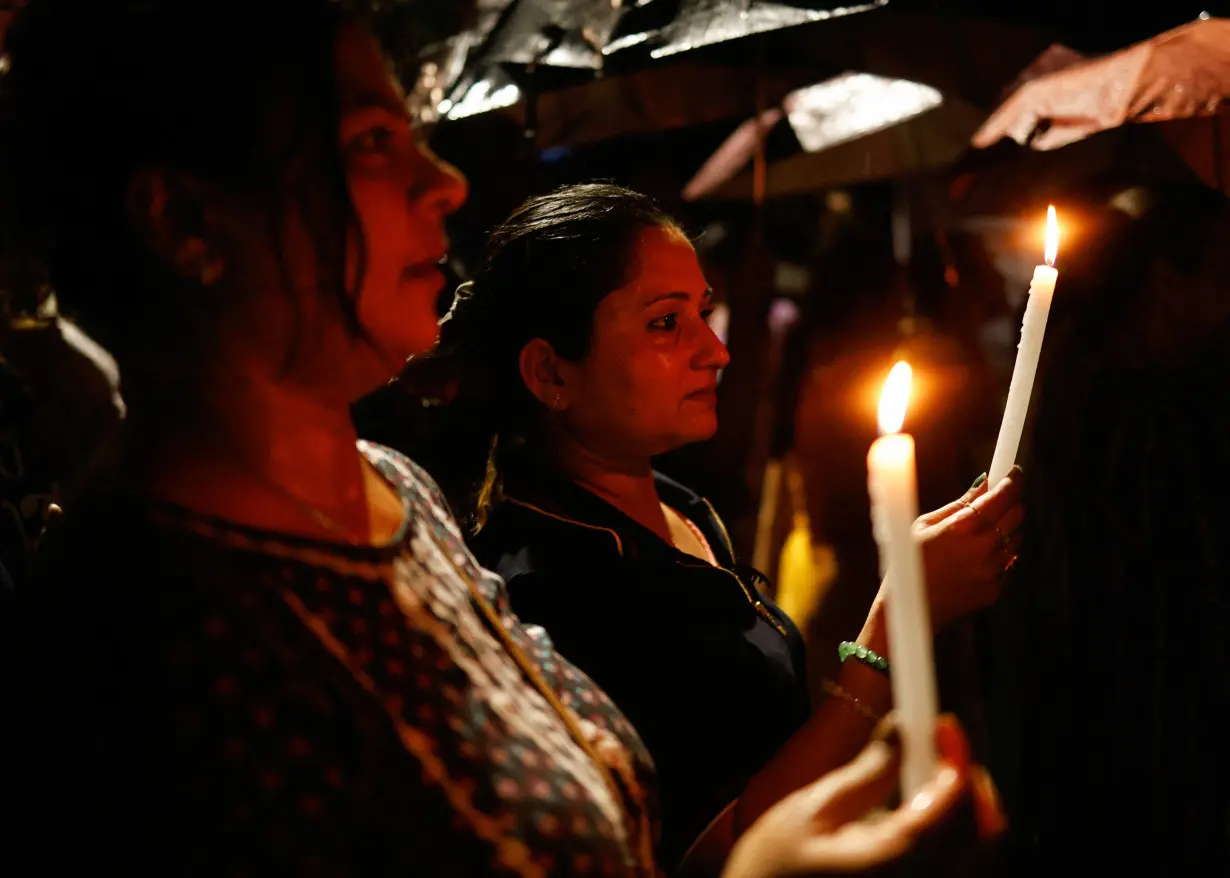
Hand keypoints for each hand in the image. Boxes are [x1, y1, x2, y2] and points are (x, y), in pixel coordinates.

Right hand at [721, 715, 1003, 877]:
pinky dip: (952, 837)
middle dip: (965, 784)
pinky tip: (921, 821)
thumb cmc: (771, 870)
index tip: (942, 726)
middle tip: (938, 749)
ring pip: (977, 853)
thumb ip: (867, 773)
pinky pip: (955, 867)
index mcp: (893, 860)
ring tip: (928, 782)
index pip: (955, 803)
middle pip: (982, 831)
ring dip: (963, 811)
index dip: (956, 756)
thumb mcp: (810, 812)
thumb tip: (902, 728)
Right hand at [913, 470, 1023, 630]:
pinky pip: (1008, 564)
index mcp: (962, 528)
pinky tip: (975, 559)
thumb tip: (983, 484)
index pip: (1002, 496)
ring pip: (1016, 539)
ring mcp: (991, 571)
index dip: (1012, 481)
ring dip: (1005, 530)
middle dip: (1011, 502)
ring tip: (980, 535)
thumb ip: (958, 505)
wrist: (911, 607)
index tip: (1015, 473)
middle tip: (1000, 500)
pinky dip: (999, 556)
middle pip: (1016, 514)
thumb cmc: (910, 561)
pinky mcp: (995, 589)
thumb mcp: (924, 525)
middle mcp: (982, 548)